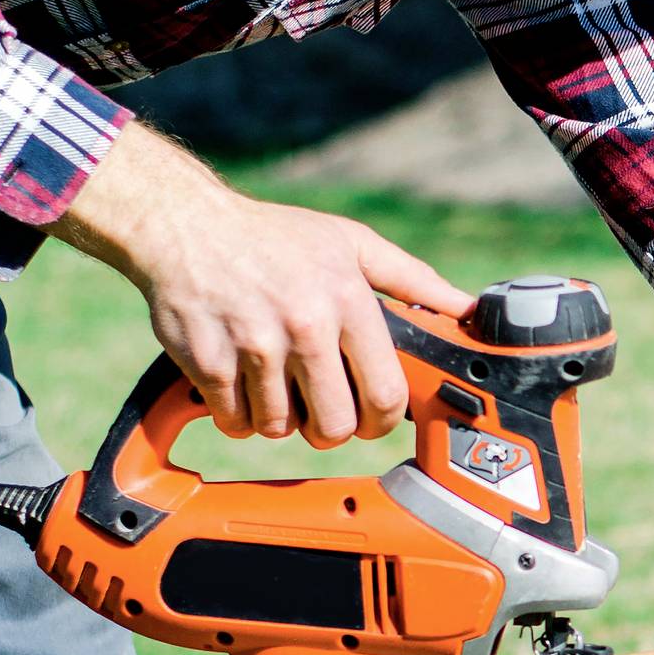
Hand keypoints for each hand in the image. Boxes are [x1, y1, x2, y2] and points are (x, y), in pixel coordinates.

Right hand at [53, 122, 474, 446]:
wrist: (185, 224)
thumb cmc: (275, 237)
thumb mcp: (351, 243)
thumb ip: (413, 281)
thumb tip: (468, 309)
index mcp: (346, 301)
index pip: (385, 394)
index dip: (383, 421)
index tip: (374, 419)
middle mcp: (304, 326)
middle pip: (335, 426)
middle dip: (332, 430)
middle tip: (322, 412)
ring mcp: (253, 347)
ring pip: (281, 428)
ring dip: (280, 420)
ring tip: (276, 386)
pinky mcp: (208, 362)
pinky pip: (235, 422)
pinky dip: (238, 416)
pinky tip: (241, 384)